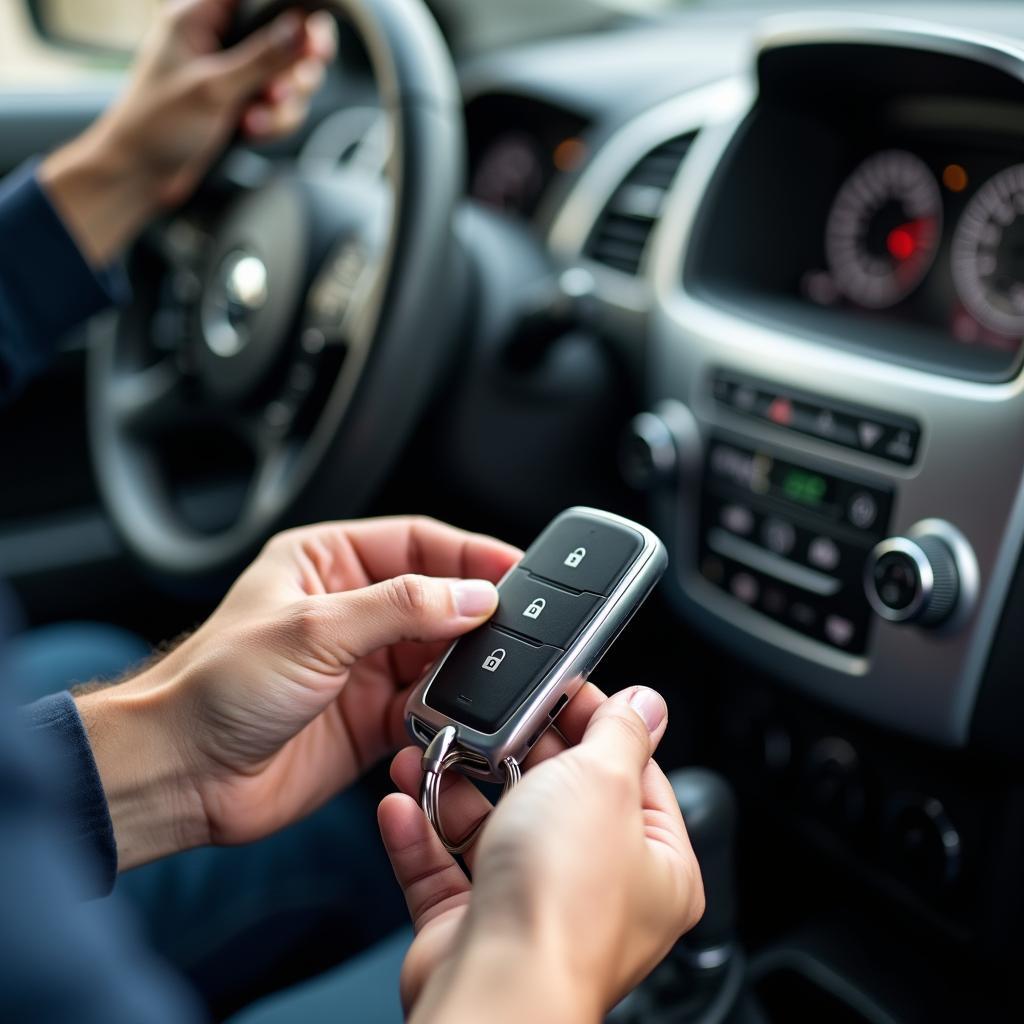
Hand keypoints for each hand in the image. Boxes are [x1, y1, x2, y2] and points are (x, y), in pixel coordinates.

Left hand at [41, 0, 335, 264]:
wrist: (141, 175)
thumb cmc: (157, 126)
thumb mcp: (213, 88)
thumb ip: (262, 57)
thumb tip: (302, 29)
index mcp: (201, 16)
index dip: (294, 17)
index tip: (312, 44)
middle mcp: (221, 39)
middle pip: (288, 37)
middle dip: (294, 71)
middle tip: (279, 92)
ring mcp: (234, 74)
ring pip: (290, 77)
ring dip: (283, 105)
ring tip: (254, 122)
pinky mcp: (242, 104)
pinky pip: (280, 106)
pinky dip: (274, 123)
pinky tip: (250, 132)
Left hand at [76, 517, 520, 869]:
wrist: (181, 775)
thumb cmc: (215, 686)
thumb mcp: (315, 628)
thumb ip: (401, 608)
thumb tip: (473, 596)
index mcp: (326, 562)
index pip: (417, 542)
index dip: (469, 555)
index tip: (515, 570)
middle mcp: (349, 610)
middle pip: (436, 598)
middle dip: (478, 611)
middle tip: (523, 623)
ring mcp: (362, 666)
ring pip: (440, 654)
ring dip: (469, 664)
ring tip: (500, 669)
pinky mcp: (371, 718)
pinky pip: (430, 706)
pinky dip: (452, 710)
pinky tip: (465, 712)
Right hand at [378, 687, 704, 1023]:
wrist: (494, 989)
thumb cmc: (563, 902)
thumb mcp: (603, 782)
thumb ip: (621, 734)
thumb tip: (645, 704)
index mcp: (656, 864)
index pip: (634, 773)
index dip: (596, 724)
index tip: (562, 690)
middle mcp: (599, 891)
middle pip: (558, 796)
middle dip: (515, 754)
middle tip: (489, 719)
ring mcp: (535, 909)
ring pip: (495, 830)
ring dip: (455, 789)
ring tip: (429, 753)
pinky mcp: (477, 929)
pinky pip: (445, 869)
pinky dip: (421, 834)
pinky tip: (402, 804)